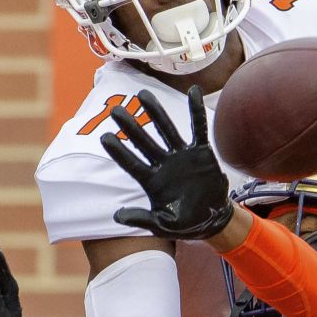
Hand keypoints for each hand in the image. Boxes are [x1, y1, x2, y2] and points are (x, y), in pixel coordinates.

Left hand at [100, 86, 233, 239]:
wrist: (212, 218)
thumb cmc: (184, 223)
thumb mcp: (162, 224)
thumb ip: (141, 219)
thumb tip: (117, 216)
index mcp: (152, 181)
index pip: (132, 163)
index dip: (119, 151)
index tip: (104, 138)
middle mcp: (164, 164)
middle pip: (144, 141)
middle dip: (131, 126)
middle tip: (116, 110)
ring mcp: (182, 156)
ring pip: (166, 130)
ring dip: (155, 112)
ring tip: (143, 94)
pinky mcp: (201, 152)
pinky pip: (198, 128)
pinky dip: (196, 110)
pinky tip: (193, 92)